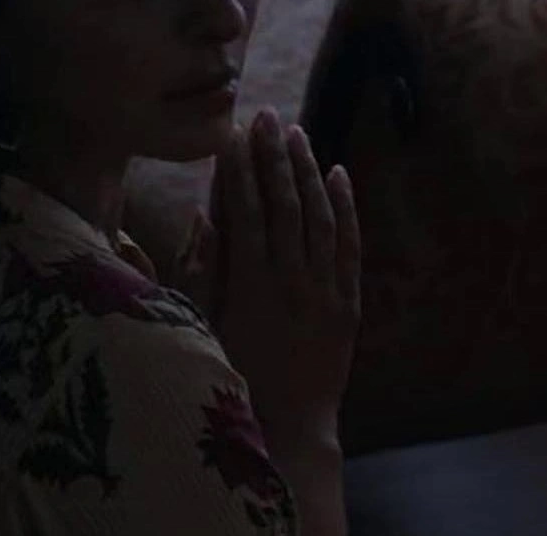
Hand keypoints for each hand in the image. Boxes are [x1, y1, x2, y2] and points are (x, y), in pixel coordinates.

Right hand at [205, 107, 361, 445]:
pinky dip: (345, 208)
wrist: (289, 431)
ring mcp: (325, 291)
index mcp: (249, 286)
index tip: (231, 134)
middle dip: (273, 157)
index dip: (239, 170)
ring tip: (296, 134)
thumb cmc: (232, 383)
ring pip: (319, 218)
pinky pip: (349, 246)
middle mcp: (291, 281)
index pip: (245, 211)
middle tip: (264, 116)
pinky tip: (339, 175)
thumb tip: (200, 218)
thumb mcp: (200, 331)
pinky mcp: (348, 304)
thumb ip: (197, 274)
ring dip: (308, 172)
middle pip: (284, 205)